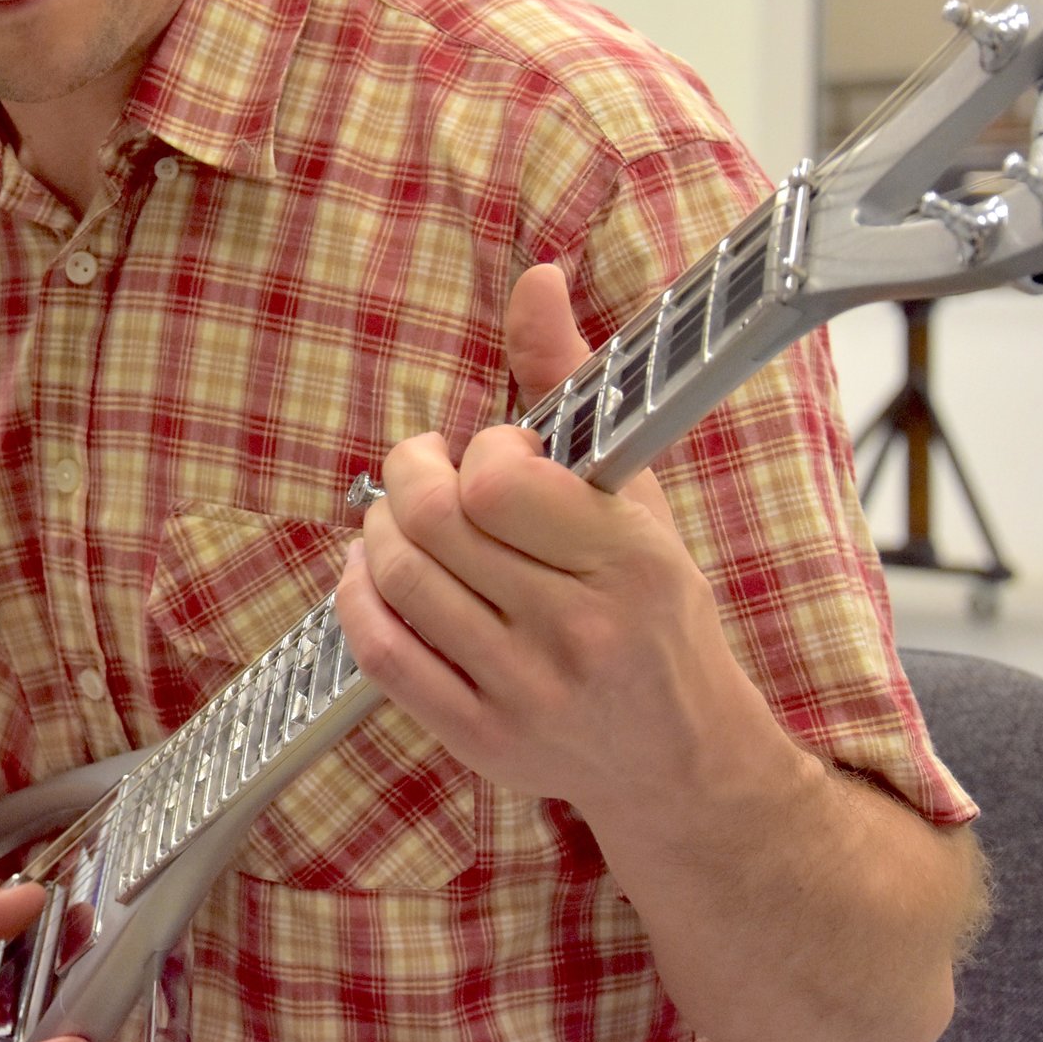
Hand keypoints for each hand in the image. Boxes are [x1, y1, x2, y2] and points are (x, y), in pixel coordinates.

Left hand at [332, 263, 782, 818]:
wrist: (684, 764)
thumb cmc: (655, 613)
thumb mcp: (634, 496)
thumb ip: (574, 382)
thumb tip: (533, 277)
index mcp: (628, 563)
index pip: (499, 480)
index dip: (478, 450)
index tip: (495, 453)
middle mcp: (578, 632)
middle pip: (434, 525)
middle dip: (408, 476)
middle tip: (422, 468)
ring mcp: (524, 693)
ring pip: (399, 583)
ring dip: (378, 532)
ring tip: (399, 519)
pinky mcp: (481, 740)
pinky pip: (382, 655)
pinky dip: (358, 600)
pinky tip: (373, 575)